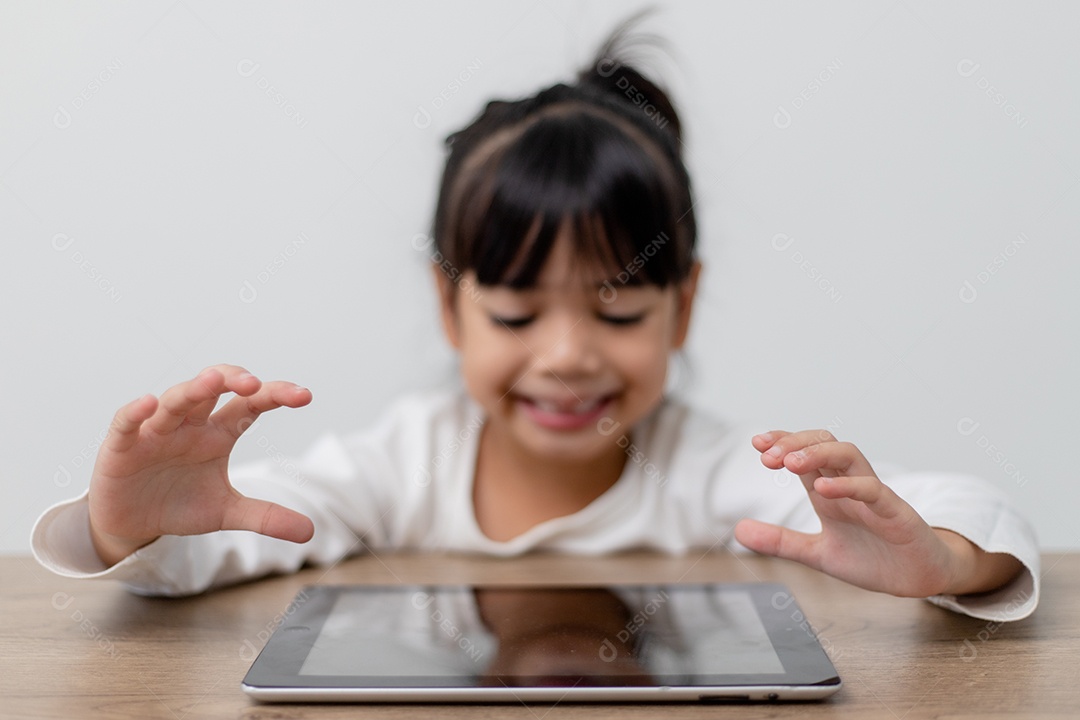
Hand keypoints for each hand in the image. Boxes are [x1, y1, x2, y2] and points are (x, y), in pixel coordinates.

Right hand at [88, 365, 314, 566]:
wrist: (133, 525)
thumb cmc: (180, 505)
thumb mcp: (226, 513)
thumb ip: (266, 517)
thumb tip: (310, 533)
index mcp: (218, 433)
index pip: (250, 405)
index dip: (275, 395)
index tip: (305, 396)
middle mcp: (190, 425)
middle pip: (212, 389)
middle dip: (233, 380)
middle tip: (255, 384)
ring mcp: (156, 432)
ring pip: (175, 401)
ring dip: (193, 389)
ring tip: (213, 380)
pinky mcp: (121, 447)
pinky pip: (126, 423)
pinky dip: (135, 412)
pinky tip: (149, 403)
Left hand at [733, 430, 1017, 596]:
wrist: (917, 580)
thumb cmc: (872, 559)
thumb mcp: (817, 553)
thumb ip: (781, 541)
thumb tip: (738, 530)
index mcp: (830, 491)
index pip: (804, 454)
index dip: (782, 443)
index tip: (757, 444)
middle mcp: (850, 485)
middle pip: (825, 444)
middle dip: (795, 442)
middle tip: (767, 455)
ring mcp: (874, 496)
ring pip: (849, 455)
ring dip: (818, 453)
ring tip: (790, 462)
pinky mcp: (896, 513)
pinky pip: (874, 489)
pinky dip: (848, 485)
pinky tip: (823, 488)